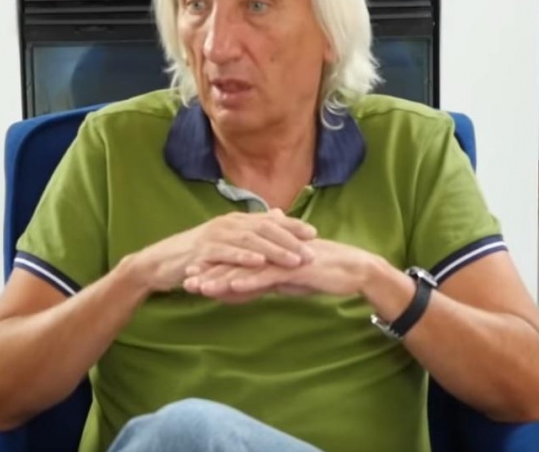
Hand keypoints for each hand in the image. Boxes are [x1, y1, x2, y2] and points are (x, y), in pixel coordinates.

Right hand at [131, 210, 316, 292]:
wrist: (160, 263)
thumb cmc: (197, 255)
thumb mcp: (227, 242)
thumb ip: (252, 232)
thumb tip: (277, 217)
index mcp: (236, 221)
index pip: (270, 221)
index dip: (293, 226)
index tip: (315, 234)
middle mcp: (228, 224)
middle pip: (265, 229)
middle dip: (290, 240)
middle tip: (311, 252)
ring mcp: (214, 236)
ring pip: (250, 241)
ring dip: (274, 250)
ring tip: (294, 260)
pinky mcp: (202, 251)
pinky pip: (226, 253)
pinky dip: (244, 257)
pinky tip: (260, 263)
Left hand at [183, 238, 376, 299]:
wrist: (353, 270)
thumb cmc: (321, 273)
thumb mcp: (287, 280)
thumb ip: (265, 281)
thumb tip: (245, 288)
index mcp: (270, 250)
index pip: (236, 258)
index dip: (213, 265)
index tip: (191, 274)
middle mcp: (273, 250)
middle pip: (235, 260)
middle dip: (209, 271)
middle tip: (185, 280)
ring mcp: (283, 257)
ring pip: (246, 268)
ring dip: (222, 277)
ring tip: (200, 287)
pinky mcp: (295, 267)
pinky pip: (267, 275)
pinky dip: (249, 281)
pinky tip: (232, 288)